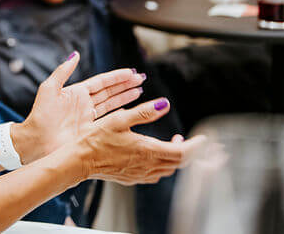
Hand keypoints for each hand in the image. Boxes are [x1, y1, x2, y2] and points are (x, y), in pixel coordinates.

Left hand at [17, 53, 144, 163]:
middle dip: (126, 85)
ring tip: (140, 90)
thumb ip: (63, 70)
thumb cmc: (40, 114)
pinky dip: (121, 115)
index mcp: (77, 92)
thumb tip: (75, 54)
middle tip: (141, 78)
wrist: (36, 140)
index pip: (102, 82)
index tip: (131, 72)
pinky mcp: (91, 132)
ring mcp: (89, 118)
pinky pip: (109, 121)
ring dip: (126, 97)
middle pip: (110, 92)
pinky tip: (131, 110)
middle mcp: (85, 104)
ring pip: (112, 105)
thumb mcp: (50, 88)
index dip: (117, 77)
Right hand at [78, 98, 205, 184]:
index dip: (196, 146)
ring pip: (168, 169)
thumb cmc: (96, 139)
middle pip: (179, 163)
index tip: (204, 139)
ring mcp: (140, 174)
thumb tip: (165, 104)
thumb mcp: (120, 119)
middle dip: (190, 151)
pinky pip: (156, 174)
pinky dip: (164, 164)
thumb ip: (145, 112)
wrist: (79, 160)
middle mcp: (147, 166)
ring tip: (174, 142)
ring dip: (176, 157)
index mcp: (148, 151)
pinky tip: (156, 155)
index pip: (183, 153)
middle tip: (192, 139)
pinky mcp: (132, 178)